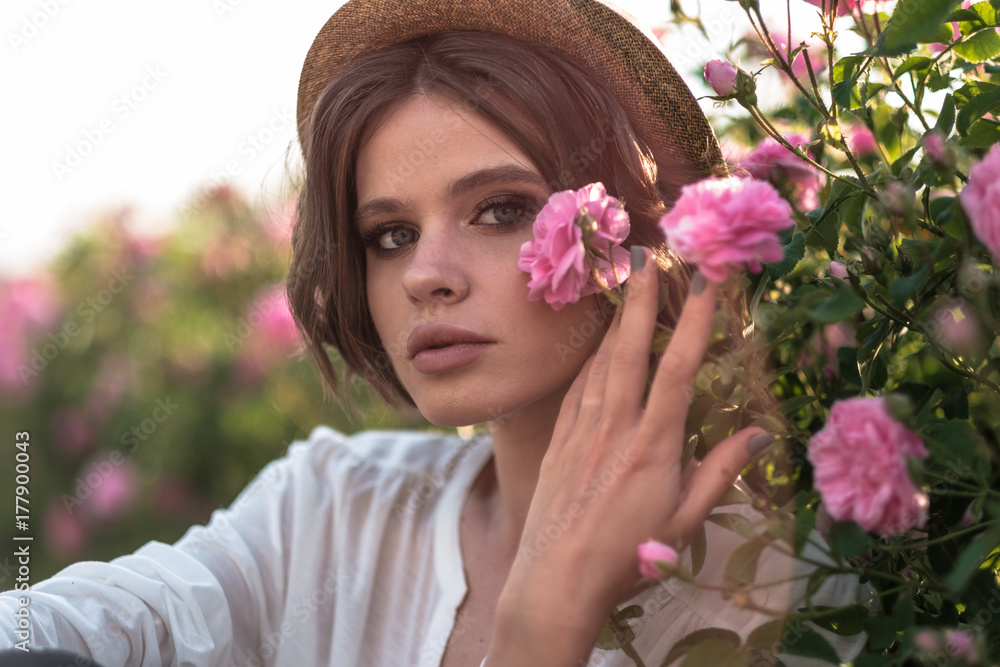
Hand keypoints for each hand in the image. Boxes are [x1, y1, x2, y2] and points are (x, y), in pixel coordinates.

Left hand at [491, 247, 768, 662]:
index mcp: (653, 446)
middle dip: (642, 298)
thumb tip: (758, 434)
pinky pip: (578, 387)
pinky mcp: (558, 441)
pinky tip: (598, 345)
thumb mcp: (685, 523)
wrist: (555, 582)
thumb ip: (720, 474)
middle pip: (630, 349)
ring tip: (627, 286)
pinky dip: (591, 359)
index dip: (695, 321)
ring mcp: (582, 430)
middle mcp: (615, 427)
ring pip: (600, 363)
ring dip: (616, 320)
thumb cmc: (628, 558)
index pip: (678, 369)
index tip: (707, 281)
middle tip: (648, 253)